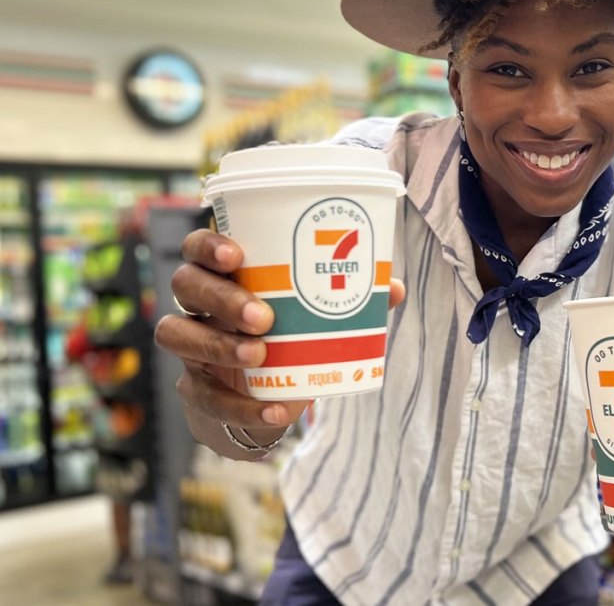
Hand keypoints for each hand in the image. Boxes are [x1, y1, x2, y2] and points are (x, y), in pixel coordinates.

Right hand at [155, 229, 405, 437]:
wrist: (264, 392)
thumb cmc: (288, 332)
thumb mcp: (314, 312)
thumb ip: (350, 297)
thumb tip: (393, 289)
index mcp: (224, 273)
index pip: (197, 248)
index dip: (208, 246)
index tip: (236, 255)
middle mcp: (197, 304)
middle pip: (186, 286)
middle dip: (222, 299)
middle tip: (264, 316)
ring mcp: (190, 345)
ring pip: (177, 334)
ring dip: (218, 345)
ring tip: (259, 355)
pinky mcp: (194, 388)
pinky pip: (204, 397)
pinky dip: (241, 407)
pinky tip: (277, 412)